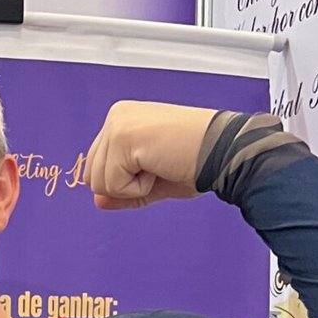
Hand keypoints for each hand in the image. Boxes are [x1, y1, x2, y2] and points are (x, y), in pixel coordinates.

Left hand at [83, 101, 215, 210]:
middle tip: (161, 166)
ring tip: (162, 165)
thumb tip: (97, 202)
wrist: (224, 153)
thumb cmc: (198, 161)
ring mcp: (117, 124)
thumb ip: (122, 190)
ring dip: (134, 187)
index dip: (125, 181)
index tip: (158, 167)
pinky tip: (162, 166)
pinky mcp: (122, 137)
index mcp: (124, 119)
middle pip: (93, 176)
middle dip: (126, 185)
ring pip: (99, 183)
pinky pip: (113, 185)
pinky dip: (139, 188)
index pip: (98, 166)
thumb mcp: (152, 181)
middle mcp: (117, 116)